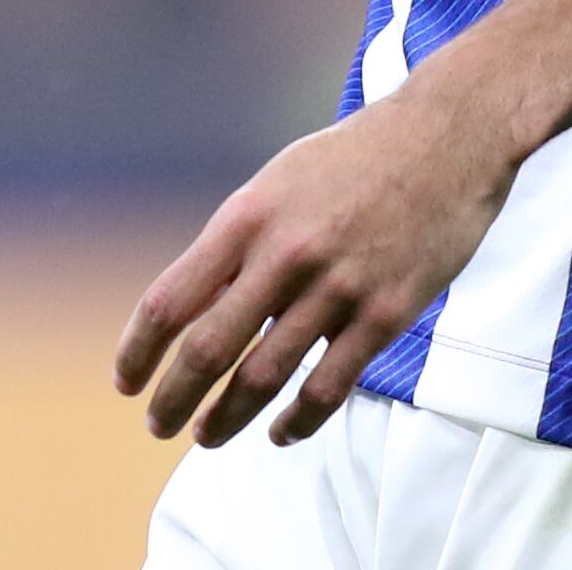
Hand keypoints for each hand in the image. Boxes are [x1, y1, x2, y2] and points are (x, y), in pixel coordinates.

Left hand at [110, 75, 525, 450]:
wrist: (446, 135)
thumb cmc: (352, 160)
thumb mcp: (277, 183)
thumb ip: (238, 243)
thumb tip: (196, 306)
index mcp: (245, 216)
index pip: (170, 300)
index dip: (138, 351)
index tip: (125, 380)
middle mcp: (283, 253)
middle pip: (209, 349)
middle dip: (174, 398)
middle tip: (159, 424)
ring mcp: (337, 286)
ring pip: (265, 377)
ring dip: (228, 418)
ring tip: (208, 436)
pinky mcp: (386, 312)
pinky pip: (329, 386)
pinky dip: (297, 421)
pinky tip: (279, 433)